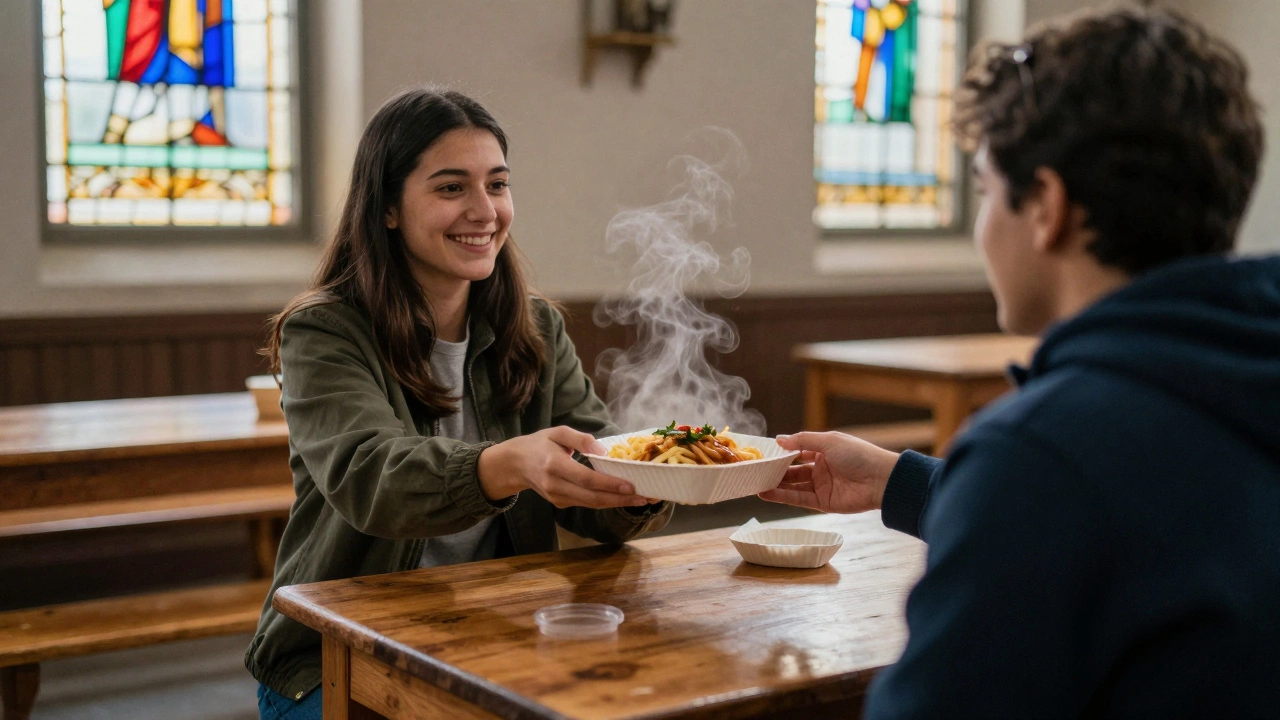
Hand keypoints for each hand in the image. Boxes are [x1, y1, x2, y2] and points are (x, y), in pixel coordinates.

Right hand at [477, 427, 650, 508]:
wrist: (514, 465)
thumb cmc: (538, 444)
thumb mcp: (557, 432)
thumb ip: (581, 440)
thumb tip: (604, 451)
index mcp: (554, 465)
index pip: (587, 479)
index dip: (610, 484)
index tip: (631, 485)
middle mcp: (555, 485)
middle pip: (593, 498)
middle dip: (621, 499)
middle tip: (646, 497)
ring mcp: (557, 498)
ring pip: (591, 504)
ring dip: (617, 503)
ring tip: (641, 498)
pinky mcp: (560, 503)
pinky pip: (586, 503)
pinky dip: (606, 501)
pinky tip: (622, 497)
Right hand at [758, 432, 899, 513]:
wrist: (881, 480)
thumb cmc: (858, 455)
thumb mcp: (829, 441)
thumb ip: (802, 441)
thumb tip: (779, 439)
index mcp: (824, 451)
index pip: (798, 451)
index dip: (782, 453)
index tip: (764, 453)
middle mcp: (822, 468)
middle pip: (793, 470)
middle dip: (775, 470)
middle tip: (755, 470)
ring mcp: (822, 486)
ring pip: (793, 486)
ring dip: (775, 484)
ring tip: (755, 483)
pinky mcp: (823, 502)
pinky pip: (799, 499)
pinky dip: (782, 497)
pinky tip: (766, 493)